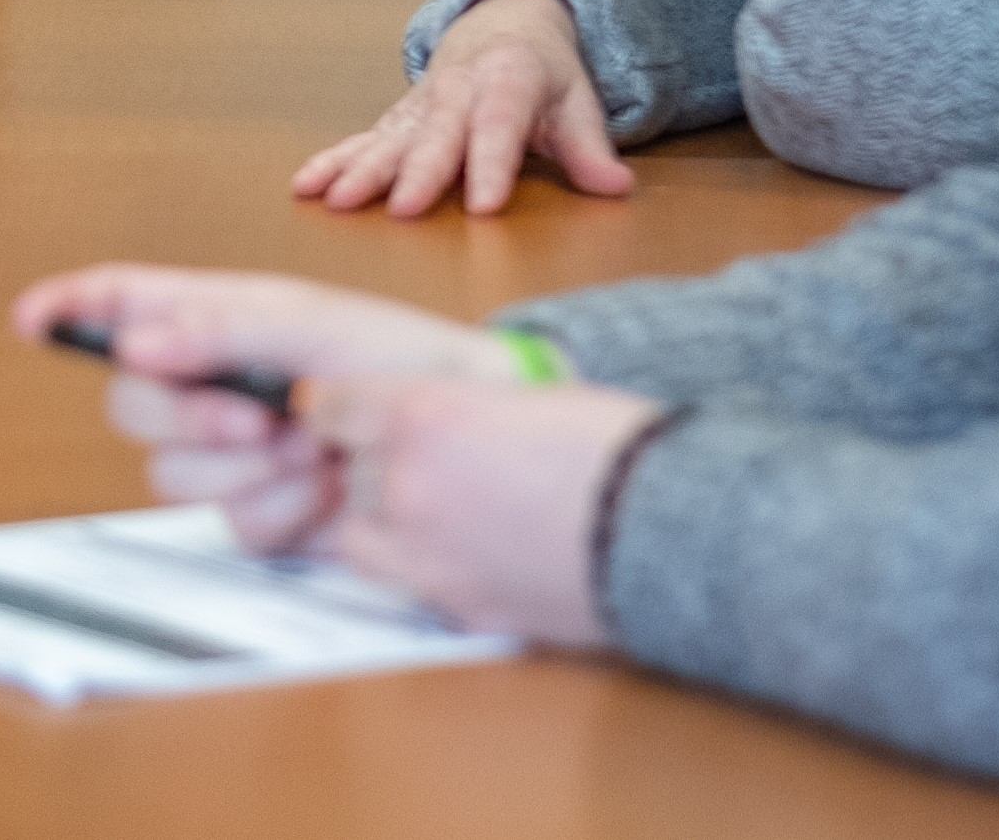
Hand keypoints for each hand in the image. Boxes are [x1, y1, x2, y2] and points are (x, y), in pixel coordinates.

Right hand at [9, 264, 513, 555]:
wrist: (464, 449)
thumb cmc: (404, 362)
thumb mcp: (314, 323)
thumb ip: (218, 327)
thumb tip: (135, 342)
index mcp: (221, 320)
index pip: (125, 304)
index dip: (72, 308)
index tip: (31, 319)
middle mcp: (215, 386)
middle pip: (132, 403)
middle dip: (186, 416)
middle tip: (256, 415)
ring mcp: (234, 456)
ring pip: (171, 475)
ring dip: (245, 467)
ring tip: (313, 448)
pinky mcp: (262, 515)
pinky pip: (229, 523)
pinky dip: (279, 509)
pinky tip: (324, 492)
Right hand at [292, 0, 633, 217]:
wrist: (500, 24)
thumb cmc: (543, 76)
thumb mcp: (577, 103)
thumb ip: (590, 148)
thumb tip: (616, 186)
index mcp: (507, 80)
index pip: (499, 125)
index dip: (492, 165)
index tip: (484, 206)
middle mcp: (456, 90)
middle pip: (437, 135)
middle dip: (419, 172)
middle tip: (404, 209)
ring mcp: (421, 104)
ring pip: (390, 139)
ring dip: (361, 169)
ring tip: (338, 200)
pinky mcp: (397, 120)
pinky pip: (363, 140)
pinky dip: (333, 162)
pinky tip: (306, 186)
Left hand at [302, 372, 664, 648]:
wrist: (668, 526)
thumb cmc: (617, 446)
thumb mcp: (521, 393)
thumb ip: (456, 406)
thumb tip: (429, 413)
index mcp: (422, 416)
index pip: (330, 409)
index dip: (340, 411)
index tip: (345, 414)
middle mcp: (407, 485)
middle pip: (348, 475)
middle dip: (375, 468)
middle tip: (423, 464)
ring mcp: (426, 553)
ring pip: (359, 538)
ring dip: (384, 522)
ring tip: (439, 510)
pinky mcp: (457, 605)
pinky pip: (410, 584)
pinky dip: (425, 567)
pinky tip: (471, 551)